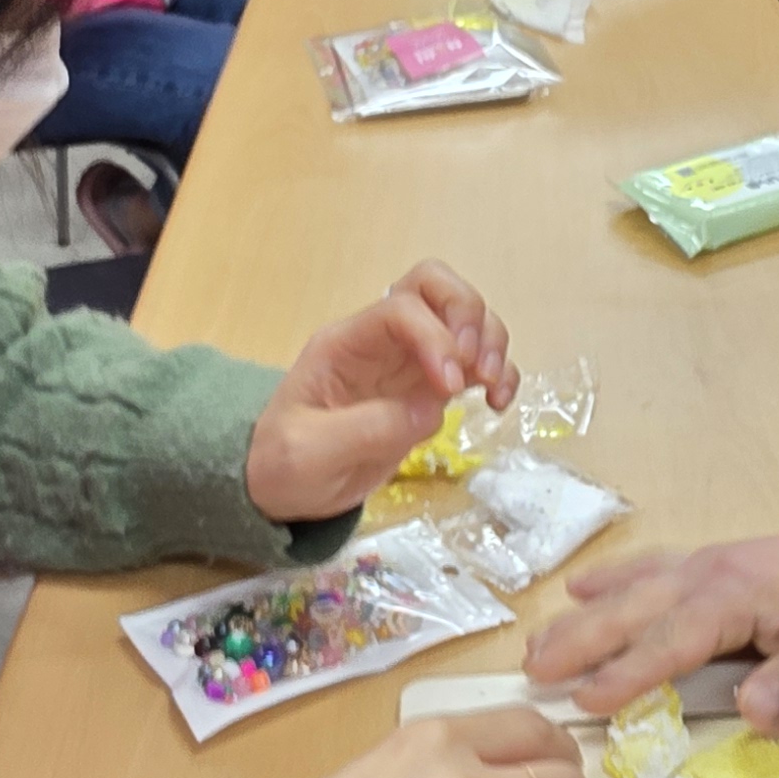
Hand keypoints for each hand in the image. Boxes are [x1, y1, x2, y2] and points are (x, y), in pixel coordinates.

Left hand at [247, 260, 515, 519]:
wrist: (280, 490)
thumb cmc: (282, 465)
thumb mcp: (307, 453)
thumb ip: (365, 429)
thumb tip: (432, 409)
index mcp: (345, 344)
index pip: (401, 309)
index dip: (435, 337)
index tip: (449, 388)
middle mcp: (381, 342)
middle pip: (436, 287)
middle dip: (470, 317)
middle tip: (478, 369)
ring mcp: (408, 363)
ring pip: (465, 318)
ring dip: (492, 343)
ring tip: (492, 389)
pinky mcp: (428, 391)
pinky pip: (474, 363)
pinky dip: (498, 373)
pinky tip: (497, 404)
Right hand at [523, 531, 778, 734]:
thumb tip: (755, 711)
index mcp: (734, 597)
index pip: (672, 640)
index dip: (628, 671)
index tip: (588, 699)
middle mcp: (705, 575)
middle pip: (632, 611)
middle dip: (580, 642)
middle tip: (533, 673)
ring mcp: (699, 565)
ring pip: (627, 591)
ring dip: (580, 619)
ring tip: (535, 647)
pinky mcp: (701, 565)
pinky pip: (644, 569)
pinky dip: (608, 580)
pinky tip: (576, 591)